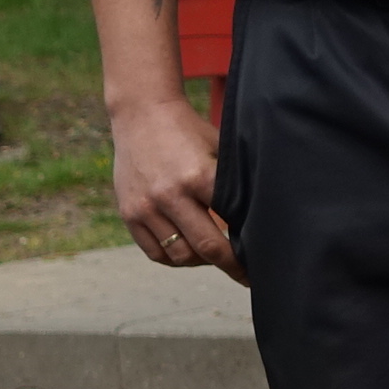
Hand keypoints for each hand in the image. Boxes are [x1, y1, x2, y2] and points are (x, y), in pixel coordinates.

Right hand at [111, 94, 242, 280]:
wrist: (141, 113)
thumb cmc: (189, 131)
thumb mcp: (218, 150)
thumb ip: (233, 185)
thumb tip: (259, 221)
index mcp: (199, 176)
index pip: (230, 227)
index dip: (246, 250)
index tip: (258, 263)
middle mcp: (170, 195)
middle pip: (207, 249)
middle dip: (230, 266)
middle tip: (245, 275)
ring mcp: (146, 207)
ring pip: (180, 256)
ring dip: (201, 261)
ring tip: (213, 256)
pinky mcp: (129, 213)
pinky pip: (155, 253)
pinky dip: (174, 258)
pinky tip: (187, 250)